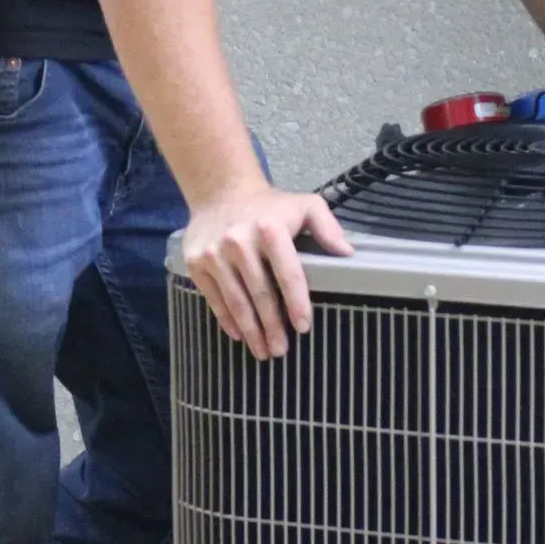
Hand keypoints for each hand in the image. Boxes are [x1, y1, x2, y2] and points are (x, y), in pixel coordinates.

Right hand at [181, 183, 351, 359]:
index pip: (287, 273)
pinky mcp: (197, 263)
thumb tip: (347, 252)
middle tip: (281, 350)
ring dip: (251, 330)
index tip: (302, 327)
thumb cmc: (269, 206)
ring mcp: (215, 254)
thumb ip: (327, 226)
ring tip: (263, 351)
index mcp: (270, 229)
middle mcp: (239, 242)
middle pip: (260, 293)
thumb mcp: (304, 205)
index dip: (296, 302)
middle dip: (272, 326)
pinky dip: (227, 319)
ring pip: (236, 301)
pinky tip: (239, 334)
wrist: (220, 192)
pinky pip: (214, 298)